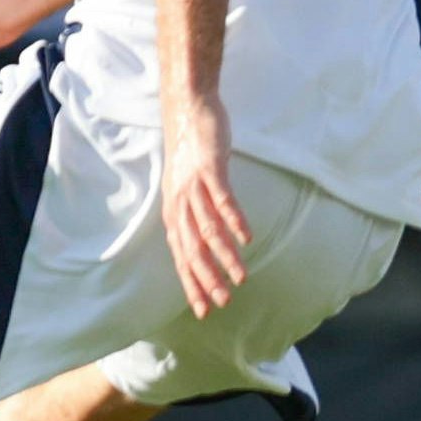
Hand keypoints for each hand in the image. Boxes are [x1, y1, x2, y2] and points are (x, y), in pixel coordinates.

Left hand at [162, 93, 251, 317]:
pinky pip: (222, 199)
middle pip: (192, 249)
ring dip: (224, 256)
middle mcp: (179, 203)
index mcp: (174, 213)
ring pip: (207, 229)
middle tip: (223, 303)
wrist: (187, 109)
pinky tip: (246, 238)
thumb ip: (196, 216)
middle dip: (207, 279)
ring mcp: (193, 186)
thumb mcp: (187, 190)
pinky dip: (234, 220)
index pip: (181, 257)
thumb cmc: (191, 153)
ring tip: (240, 278)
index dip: (192, 284)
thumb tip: (206, 244)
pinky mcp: (210, 169)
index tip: (204, 311)